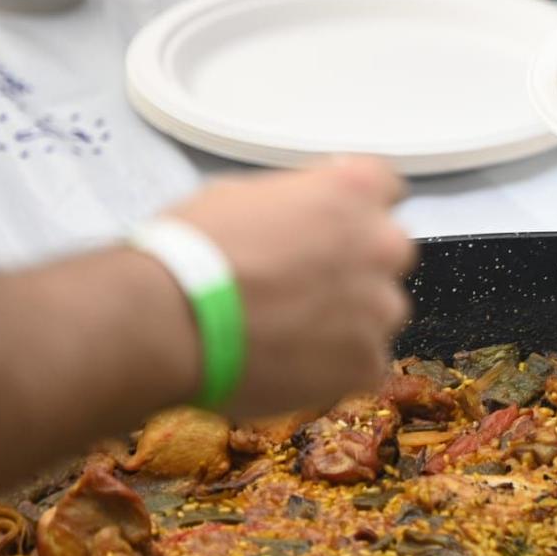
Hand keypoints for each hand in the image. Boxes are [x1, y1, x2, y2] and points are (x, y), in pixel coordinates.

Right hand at [162, 156, 415, 416]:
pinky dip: (335, 367)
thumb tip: (301, 214)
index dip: (354, 210)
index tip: (334, 226)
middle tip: (304, 285)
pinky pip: (364, 362)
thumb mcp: (242, 195)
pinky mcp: (366, 362)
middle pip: (387, 252)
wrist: (169, 320)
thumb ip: (296, 202)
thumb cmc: (191, 252)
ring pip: (379, 311)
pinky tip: (290, 363)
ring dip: (349, 319)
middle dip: (356, 265)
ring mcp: (379, 307)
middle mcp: (381, 244)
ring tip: (289, 332)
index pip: (385, 188)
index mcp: (353, 190)